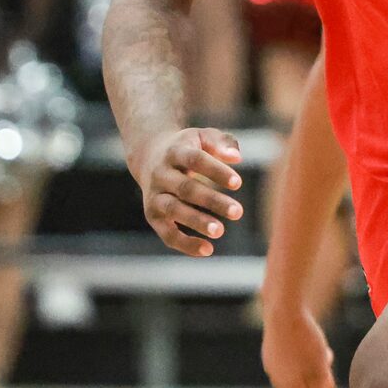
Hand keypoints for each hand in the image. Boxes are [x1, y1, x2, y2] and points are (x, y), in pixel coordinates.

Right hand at [137, 126, 242, 256]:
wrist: (149, 155)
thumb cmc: (187, 147)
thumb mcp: (202, 137)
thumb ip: (221, 142)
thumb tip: (236, 158)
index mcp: (175, 151)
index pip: (195, 160)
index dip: (216, 171)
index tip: (238, 183)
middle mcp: (161, 174)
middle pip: (186, 188)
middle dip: (212, 201)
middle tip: (238, 212)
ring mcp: (154, 195)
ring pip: (174, 210)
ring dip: (196, 222)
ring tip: (220, 231)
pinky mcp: (152, 215)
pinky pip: (166, 233)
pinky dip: (185, 244)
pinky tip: (208, 250)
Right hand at [261, 302, 334, 387]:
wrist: (283, 309)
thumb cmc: (305, 341)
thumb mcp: (319, 371)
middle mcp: (277, 380)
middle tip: (331, 383)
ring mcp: (273, 364)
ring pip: (296, 379)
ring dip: (313, 377)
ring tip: (328, 360)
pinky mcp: (272, 350)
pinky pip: (291, 365)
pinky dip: (305, 364)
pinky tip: (318, 348)